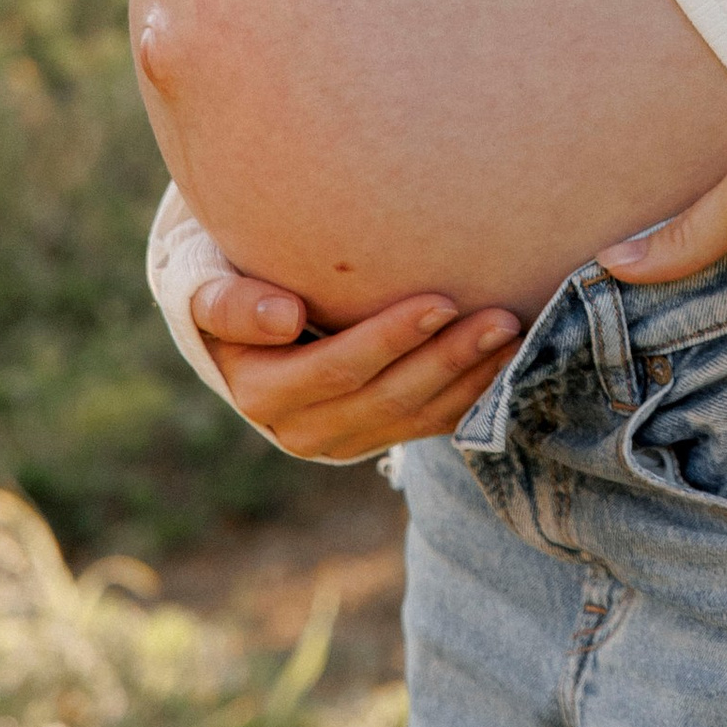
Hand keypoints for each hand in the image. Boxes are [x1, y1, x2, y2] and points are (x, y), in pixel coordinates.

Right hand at [192, 269, 520, 462]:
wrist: (247, 327)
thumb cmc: (233, 286)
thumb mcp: (211, 289)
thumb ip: (231, 302)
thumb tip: (283, 318)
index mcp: (263, 393)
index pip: (338, 368)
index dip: (391, 339)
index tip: (442, 300)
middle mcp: (302, 430)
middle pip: (388, 396)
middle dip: (448, 357)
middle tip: (502, 314)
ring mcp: (343, 440)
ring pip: (416, 415)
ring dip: (471, 376)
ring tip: (515, 329)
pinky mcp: (375, 437)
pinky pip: (431, 423)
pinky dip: (472, 393)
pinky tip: (508, 359)